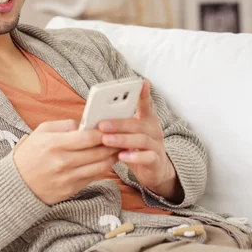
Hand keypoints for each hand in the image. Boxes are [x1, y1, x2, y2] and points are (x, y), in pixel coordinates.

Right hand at [13, 120, 119, 205]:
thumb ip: (65, 125)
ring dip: (112, 157)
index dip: (103, 132)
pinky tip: (106, 160)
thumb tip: (85, 124)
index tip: (111, 127)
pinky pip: (93, 177)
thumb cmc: (30, 154)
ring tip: (118, 148)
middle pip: (98, 152)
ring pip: (100, 166)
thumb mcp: (41, 131)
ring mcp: (68, 178)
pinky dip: (102, 168)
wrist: (17, 184)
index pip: (87, 138)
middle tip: (121, 137)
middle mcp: (63, 162)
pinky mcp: (71, 190)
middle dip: (113, 143)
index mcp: (54, 145)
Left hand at [98, 80, 182, 201]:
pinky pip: (147, 158)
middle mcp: (154, 130)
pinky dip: (134, 157)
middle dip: (119, 123)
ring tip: (106, 140)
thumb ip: (117, 125)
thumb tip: (94, 119)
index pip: (146, 104)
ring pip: (141, 140)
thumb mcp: (128, 133)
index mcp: (146, 119)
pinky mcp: (156, 161)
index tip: (141, 82)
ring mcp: (156, 145)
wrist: (154, 169)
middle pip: (138, 124)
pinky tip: (121, 157)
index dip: (144, 93)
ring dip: (122, 139)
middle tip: (102, 124)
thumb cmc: (135, 148)